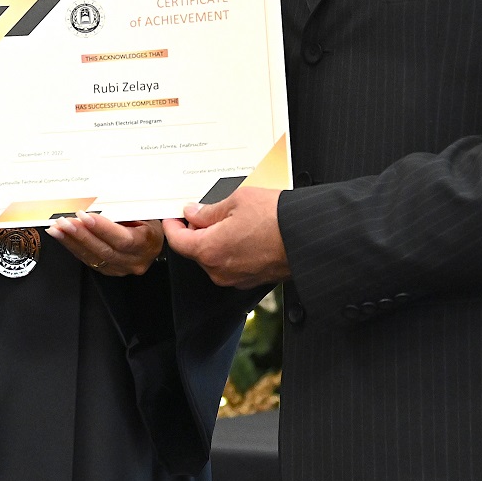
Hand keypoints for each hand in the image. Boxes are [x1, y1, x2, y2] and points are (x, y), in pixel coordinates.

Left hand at [48, 212, 163, 275]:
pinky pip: (88, 259)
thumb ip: (123, 210)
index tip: (84, 216)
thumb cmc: (148, 221)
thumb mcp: (143, 211)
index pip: (123, 240)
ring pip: (93, 257)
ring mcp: (120, 267)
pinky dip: (72, 246)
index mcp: (147, 243)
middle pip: (104, 250)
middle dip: (81, 235)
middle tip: (64, 222)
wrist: (153, 238)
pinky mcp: (108, 269)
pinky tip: (61, 236)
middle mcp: (134, 260)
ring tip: (57, 228)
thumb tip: (98, 200)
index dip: (102, 229)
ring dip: (72, 241)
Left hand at [163, 187, 288, 288]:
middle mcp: (220, 270)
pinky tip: (243, 232)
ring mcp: (236, 278)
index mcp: (210, 250)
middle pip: (195, 251)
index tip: (173, 216)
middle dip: (195, 231)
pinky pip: (231, 264)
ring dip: (214, 240)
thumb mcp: (237, 200)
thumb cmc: (277, 220)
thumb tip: (193, 213)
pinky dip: (231, 250)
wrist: (309, 238)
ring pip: (214, 258)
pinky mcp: (252, 280)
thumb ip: (208, 210)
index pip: (177, 242)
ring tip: (230, 218)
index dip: (172, 226)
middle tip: (202, 211)